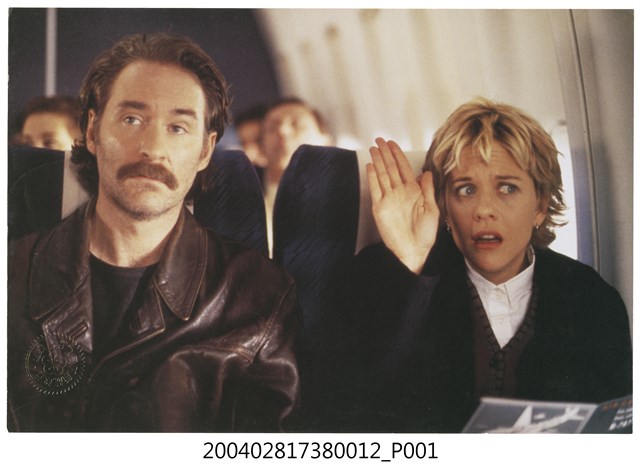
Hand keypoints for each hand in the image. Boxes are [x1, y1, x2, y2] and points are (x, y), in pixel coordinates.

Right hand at [367, 138, 439, 272]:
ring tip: (373, 148)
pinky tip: (371, 166)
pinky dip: (373, 177)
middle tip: (380, 140)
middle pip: (391, 168)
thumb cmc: (425, 234)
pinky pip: (376, 189)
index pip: (403, 168)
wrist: (413, 251)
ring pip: (383, 175)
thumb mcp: (432, 209)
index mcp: (413, 192)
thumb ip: (428, 189)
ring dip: (378, 161)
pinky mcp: (380, 207)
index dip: (397, 155)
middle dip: (385, 153)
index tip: (392, 144)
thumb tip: (426, 172)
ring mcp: (389, 199)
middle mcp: (400, 193)